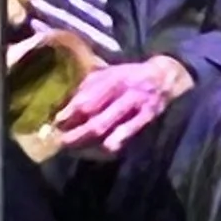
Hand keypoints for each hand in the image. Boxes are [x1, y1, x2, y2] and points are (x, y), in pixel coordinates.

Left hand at [50, 54, 192, 153]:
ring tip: (75, 148)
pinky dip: (116, 140)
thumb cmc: (131, 75)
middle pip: (94, 115)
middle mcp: (123, 89)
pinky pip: (129, 131)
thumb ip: (89, 85)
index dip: (69, 113)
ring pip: (108, 125)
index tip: (55, 123)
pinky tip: (105, 148)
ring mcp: (136, 103)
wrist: (165, 74)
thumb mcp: (110, 72)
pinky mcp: (149, 116)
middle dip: (75, 132)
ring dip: (89, 139)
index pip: (86, 98)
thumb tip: (65, 103)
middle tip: (61, 142)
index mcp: (111, 77)